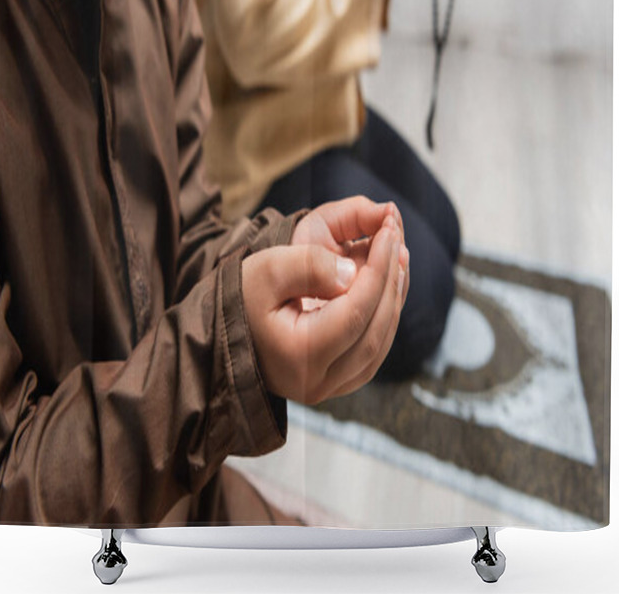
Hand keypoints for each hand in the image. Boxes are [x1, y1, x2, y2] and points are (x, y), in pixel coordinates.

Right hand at [243, 198, 409, 403]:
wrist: (221, 333)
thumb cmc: (240, 299)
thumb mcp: (266, 269)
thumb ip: (309, 266)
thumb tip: (353, 272)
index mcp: (299, 356)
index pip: (356, 311)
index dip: (379, 269)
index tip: (388, 231)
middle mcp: (318, 382)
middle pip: (375, 330)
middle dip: (390, 281)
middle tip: (396, 240)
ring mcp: (328, 388)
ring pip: (379, 344)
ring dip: (393, 299)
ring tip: (397, 258)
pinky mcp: (335, 383)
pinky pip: (372, 352)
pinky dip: (384, 317)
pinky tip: (387, 286)